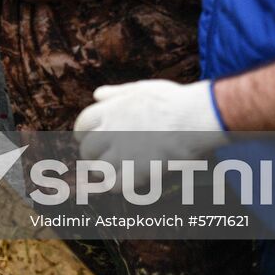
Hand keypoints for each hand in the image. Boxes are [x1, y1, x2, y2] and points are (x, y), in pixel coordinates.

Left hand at [73, 79, 225, 185]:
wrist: (192, 118)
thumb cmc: (171, 101)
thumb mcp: (140, 89)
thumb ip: (116, 93)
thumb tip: (96, 95)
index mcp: (109, 111)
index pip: (82, 124)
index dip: (83, 133)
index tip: (87, 137)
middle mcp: (110, 132)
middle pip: (87, 149)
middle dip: (91, 154)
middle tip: (98, 158)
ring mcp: (122, 153)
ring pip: (99, 170)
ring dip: (103, 172)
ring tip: (108, 173)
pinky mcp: (137, 171)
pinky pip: (117, 185)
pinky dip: (117, 186)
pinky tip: (122, 183)